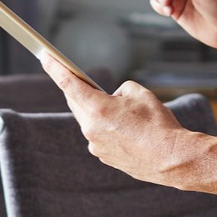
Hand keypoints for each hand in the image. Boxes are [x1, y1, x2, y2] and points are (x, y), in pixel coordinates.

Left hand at [40, 54, 191, 186]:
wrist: (171, 159)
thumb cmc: (158, 125)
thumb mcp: (141, 94)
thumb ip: (121, 90)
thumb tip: (113, 99)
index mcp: (98, 109)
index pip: (69, 83)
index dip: (55, 68)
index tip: (44, 57)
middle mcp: (91, 128)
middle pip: (76, 102)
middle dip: (79, 90)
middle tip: (84, 80)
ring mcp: (96, 145)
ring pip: (88, 120)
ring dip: (98, 111)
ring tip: (122, 111)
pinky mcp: (103, 156)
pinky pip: (98, 135)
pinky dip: (107, 127)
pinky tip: (126, 129)